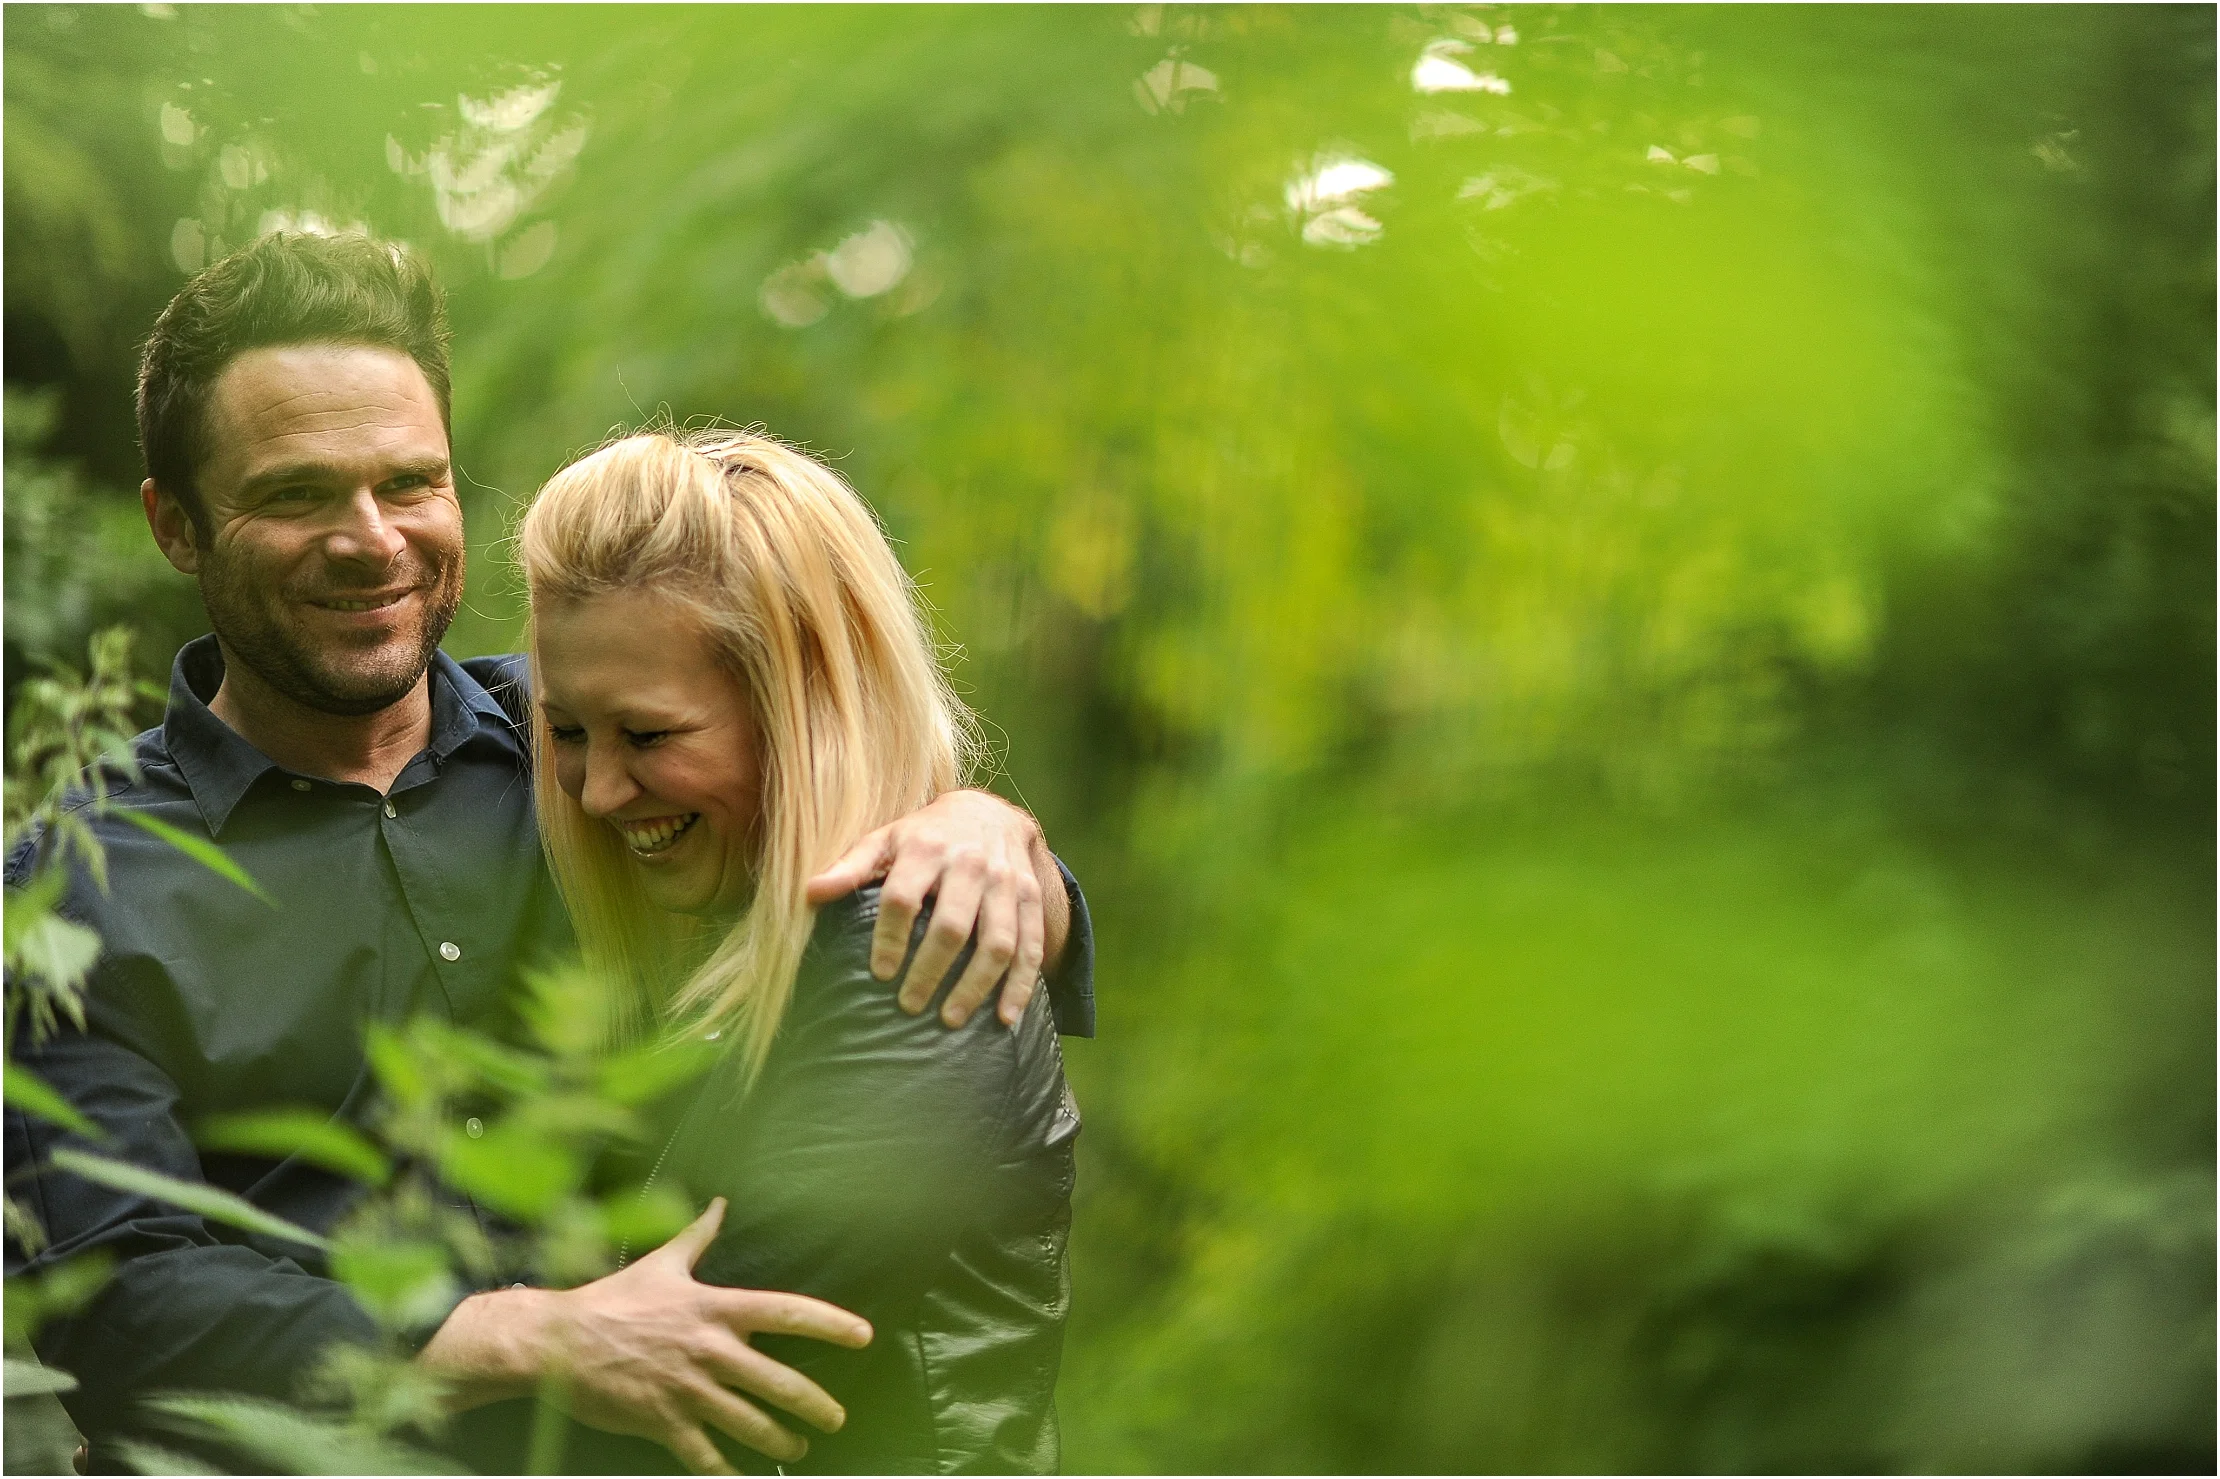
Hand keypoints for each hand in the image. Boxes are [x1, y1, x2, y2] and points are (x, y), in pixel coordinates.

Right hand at [421, 1199, 871, 1474]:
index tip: (863, 1336)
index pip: (786, 1312)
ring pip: (748, 1424)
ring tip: (797, 1449)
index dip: (830, 1323)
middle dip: (813, 1404)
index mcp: (714, 1308)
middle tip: (835, 1418)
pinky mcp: (661, 1422)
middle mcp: (709, 1350)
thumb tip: (720, 1202)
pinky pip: (704, 1455)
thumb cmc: (612, 1299)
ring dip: (779, 1441)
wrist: (554, 1342)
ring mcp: (687, 1389)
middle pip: (778, 1382)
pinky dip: (725, 1471)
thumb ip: (698, 1234)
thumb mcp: (662, 1262)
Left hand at [806, 789, 1067, 1027]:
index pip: (904, 897)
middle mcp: (970, 863)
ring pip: (997, 941)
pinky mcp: (1031, 898)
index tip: (880, 974)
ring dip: (975, 985)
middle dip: (930, 970)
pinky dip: (1021, 985)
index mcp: (926, 848)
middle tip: (909, 1005)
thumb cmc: (925, 836)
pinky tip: (1005, 1018)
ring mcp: (1006, 882)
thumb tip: (810, 893)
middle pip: (951, 925)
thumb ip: (851, 867)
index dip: (891, 937)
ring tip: (950, 1019)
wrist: (991, 814)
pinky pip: (1031, 946)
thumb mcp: (886, 839)